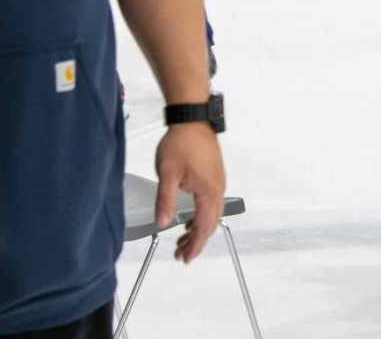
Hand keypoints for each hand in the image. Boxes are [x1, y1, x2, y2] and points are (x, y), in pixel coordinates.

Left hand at [154, 123, 225, 262]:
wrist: (192, 120)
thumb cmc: (181, 143)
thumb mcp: (167, 174)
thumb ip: (165, 200)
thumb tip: (163, 223)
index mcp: (208, 191)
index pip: (204, 227)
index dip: (195, 245)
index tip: (186, 258)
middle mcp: (217, 189)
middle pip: (210, 223)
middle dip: (196, 241)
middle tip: (180, 253)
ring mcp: (217, 182)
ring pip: (211, 213)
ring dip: (197, 229)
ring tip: (181, 240)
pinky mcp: (214, 176)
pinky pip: (210, 203)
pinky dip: (200, 216)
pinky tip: (189, 219)